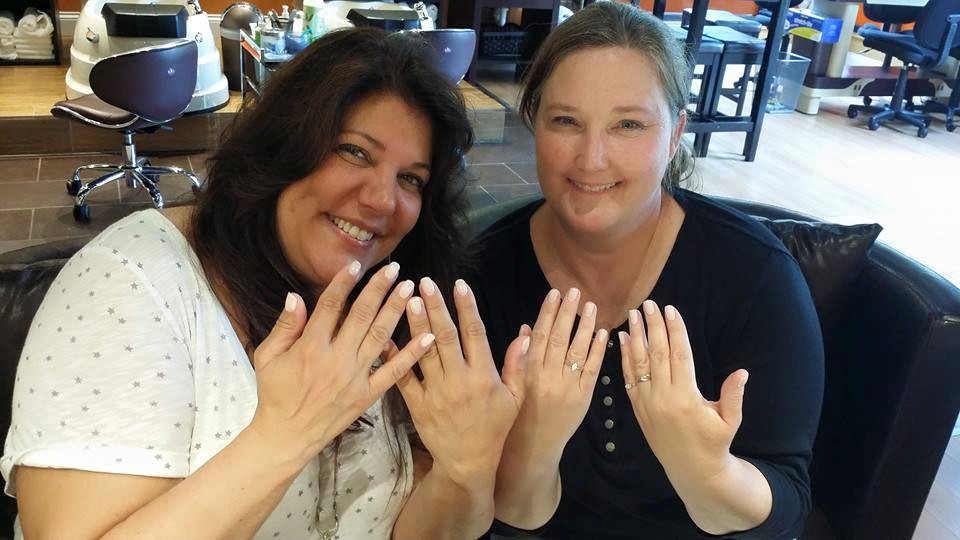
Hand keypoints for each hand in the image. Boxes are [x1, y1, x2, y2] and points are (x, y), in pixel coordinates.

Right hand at [248, 261, 433, 463]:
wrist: (287, 436)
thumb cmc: (275, 394)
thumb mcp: (267, 357)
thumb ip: (285, 326)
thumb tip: (296, 296)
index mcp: (310, 347)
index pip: (330, 307)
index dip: (344, 284)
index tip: (357, 265)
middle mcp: (335, 359)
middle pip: (361, 316)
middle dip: (378, 290)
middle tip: (394, 270)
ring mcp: (354, 377)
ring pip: (380, 337)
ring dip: (396, 311)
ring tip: (409, 290)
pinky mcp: (367, 395)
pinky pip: (393, 371)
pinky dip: (411, 354)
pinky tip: (428, 336)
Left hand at [391, 277, 525, 486]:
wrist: (469, 463)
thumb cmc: (495, 428)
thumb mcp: (515, 399)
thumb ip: (518, 366)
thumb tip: (525, 334)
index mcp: (484, 376)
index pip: (475, 333)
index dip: (467, 307)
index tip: (459, 284)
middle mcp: (459, 380)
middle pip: (445, 336)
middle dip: (435, 307)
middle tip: (425, 282)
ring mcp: (436, 392)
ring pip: (424, 352)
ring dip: (415, 324)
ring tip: (407, 299)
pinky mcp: (417, 404)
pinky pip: (403, 377)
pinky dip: (394, 357)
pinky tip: (386, 337)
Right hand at [507, 288, 607, 460]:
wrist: (535, 444)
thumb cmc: (521, 412)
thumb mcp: (514, 384)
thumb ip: (519, 357)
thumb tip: (525, 328)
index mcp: (529, 372)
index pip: (539, 336)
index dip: (547, 313)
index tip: (554, 294)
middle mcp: (548, 377)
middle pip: (559, 339)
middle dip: (567, 313)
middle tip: (575, 292)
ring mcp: (567, 387)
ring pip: (577, 352)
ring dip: (585, 327)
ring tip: (591, 306)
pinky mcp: (583, 398)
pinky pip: (593, 371)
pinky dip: (598, 351)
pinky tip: (604, 333)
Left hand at [620, 300, 748, 481]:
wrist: (692, 470)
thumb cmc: (715, 442)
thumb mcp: (730, 420)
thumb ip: (733, 395)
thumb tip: (742, 372)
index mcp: (686, 398)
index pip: (679, 356)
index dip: (675, 331)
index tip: (671, 310)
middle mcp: (663, 398)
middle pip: (656, 354)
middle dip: (653, 326)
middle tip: (648, 304)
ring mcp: (647, 403)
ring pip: (639, 364)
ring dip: (636, 337)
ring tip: (633, 315)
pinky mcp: (638, 409)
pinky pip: (629, 378)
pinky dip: (625, 357)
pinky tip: (624, 339)